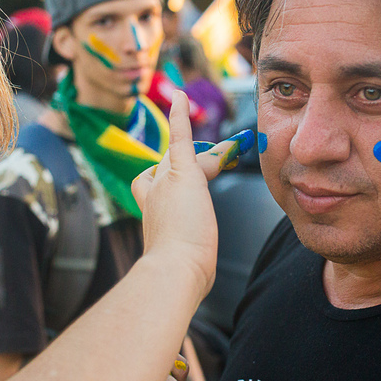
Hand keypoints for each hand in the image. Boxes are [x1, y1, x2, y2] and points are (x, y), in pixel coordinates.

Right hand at [131, 92, 218, 297]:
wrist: (175, 273)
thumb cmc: (181, 277)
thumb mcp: (185, 264)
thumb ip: (187, 259)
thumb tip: (193, 285)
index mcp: (151, 213)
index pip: (155, 186)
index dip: (166, 184)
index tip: (170, 187)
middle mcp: (151, 193)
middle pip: (170, 167)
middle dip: (192, 171)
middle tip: (217, 170)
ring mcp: (163, 181)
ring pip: (184, 158)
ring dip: (207, 159)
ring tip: (230, 153)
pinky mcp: (179, 173)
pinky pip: (179, 138)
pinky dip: (180, 117)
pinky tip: (181, 95)